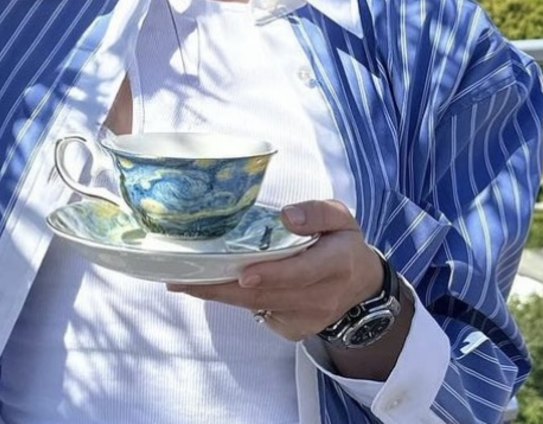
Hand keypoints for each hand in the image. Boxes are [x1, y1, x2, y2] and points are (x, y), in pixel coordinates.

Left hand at [168, 200, 383, 341]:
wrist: (360, 286)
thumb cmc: (342, 243)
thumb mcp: (341, 217)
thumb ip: (317, 212)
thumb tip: (287, 216)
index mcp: (337, 262)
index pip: (302, 271)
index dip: (273, 274)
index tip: (244, 273)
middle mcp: (322, 296)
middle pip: (267, 294)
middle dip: (223, 286)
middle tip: (182, 278)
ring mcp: (307, 318)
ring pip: (256, 306)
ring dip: (218, 294)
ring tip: (182, 282)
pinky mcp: (293, 330)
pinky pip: (258, 314)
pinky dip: (234, 300)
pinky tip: (212, 285)